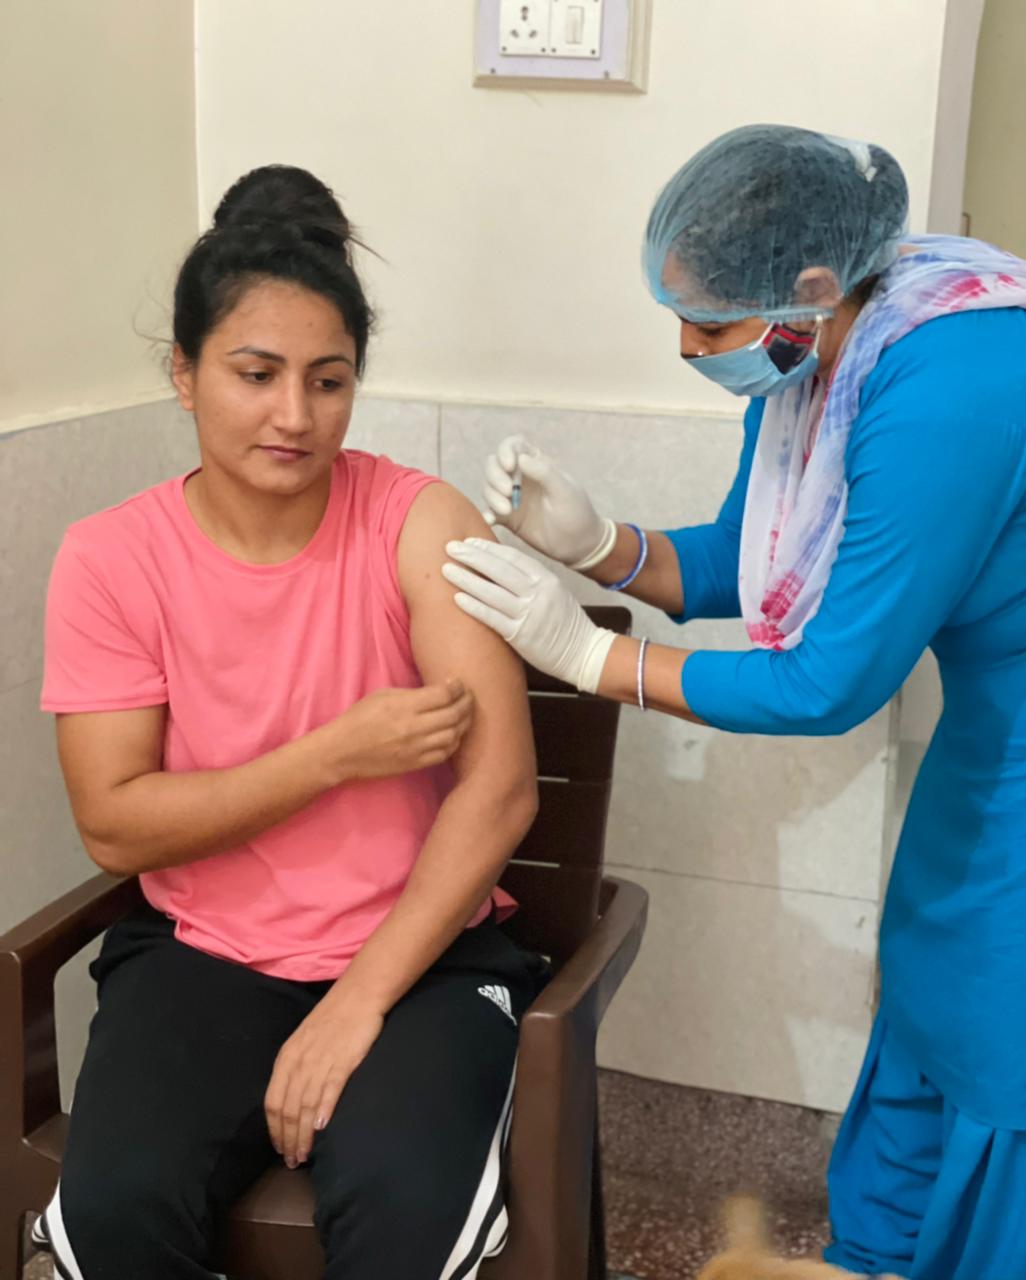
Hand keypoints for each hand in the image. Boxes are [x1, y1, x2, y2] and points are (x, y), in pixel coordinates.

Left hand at [265, 991, 383, 1167]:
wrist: (357, 996)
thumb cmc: (331, 1020)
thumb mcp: (304, 1042)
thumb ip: (296, 1069)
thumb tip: (291, 1102)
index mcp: (287, 1058)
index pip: (273, 1102)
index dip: (274, 1130)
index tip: (279, 1149)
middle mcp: (299, 1062)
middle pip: (288, 1109)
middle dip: (288, 1139)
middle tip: (292, 1161)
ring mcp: (321, 1061)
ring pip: (306, 1106)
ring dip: (304, 1135)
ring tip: (305, 1155)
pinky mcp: (343, 1060)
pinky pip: (330, 1089)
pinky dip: (324, 1110)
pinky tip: (323, 1128)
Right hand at [333, 681, 473, 781]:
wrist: (342, 752)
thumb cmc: (359, 719)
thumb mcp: (382, 695)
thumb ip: (413, 694)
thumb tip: (440, 690)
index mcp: (404, 706)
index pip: (444, 695)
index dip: (457, 687)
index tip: (458, 683)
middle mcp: (413, 727)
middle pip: (454, 714)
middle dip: (467, 703)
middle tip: (467, 697)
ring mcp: (416, 748)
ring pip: (454, 734)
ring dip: (463, 723)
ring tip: (464, 714)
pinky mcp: (415, 763)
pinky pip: (444, 753)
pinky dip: (453, 742)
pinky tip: (452, 734)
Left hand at [443, 540, 615, 691]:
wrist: (583, 652)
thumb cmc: (565, 622)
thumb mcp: (554, 591)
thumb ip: (531, 579)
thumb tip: (500, 567)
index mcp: (546, 578)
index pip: (512, 556)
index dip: (487, 548)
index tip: (468, 542)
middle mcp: (538, 592)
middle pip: (498, 569)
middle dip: (471, 556)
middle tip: (450, 547)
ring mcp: (529, 614)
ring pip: (491, 591)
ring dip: (465, 579)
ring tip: (446, 569)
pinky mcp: (521, 636)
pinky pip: (492, 617)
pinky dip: (474, 606)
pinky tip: (457, 598)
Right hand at [482, 435, 615, 569]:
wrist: (578, 545)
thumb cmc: (577, 513)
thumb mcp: (565, 490)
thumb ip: (544, 472)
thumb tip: (520, 458)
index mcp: (536, 464)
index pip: (513, 446)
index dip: (506, 451)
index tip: (509, 466)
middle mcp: (520, 478)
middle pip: (494, 465)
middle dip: (495, 476)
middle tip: (508, 492)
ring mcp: (511, 497)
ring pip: (489, 488)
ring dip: (492, 496)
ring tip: (506, 510)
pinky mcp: (507, 518)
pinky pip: (489, 511)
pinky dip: (486, 514)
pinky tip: (490, 520)